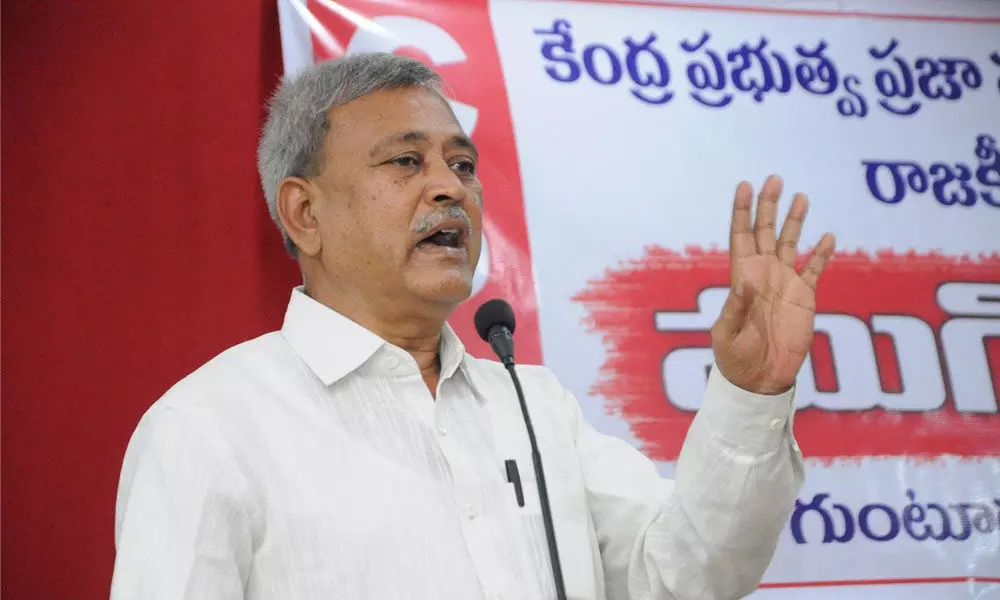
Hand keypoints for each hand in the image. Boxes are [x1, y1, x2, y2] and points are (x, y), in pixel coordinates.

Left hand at [711, 175, 835, 394]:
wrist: (761, 379)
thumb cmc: (736, 359)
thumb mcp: (727, 334)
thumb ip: (735, 307)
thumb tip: (746, 282)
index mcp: (741, 278)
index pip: (740, 236)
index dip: (741, 211)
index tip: (744, 185)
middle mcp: (763, 274)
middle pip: (766, 231)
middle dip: (769, 205)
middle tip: (774, 178)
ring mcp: (784, 283)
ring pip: (790, 243)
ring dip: (795, 220)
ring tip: (801, 196)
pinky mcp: (804, 297)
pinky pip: (815, 269)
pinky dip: (822, 253)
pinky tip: (829, 236)